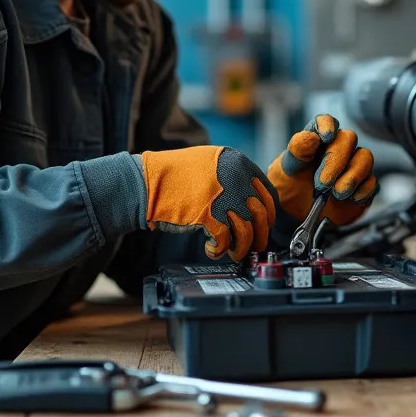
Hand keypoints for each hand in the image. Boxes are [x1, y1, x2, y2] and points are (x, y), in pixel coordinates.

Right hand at [137, 146, 276, 260]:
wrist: (147, 182)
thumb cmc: (174, 175)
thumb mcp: (210, 163)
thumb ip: (233, 176)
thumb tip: (252, 200)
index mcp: (238, 163)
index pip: (268, 193)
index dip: (269, 213)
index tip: (265, 224)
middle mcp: (236, 179)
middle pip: (261, 214)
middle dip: (260, 235)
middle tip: (255, 245)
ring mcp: (223, 198)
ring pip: (247, 231)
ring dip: (242, 247)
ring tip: (235, 253)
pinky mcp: (209, 217)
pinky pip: (226, 241)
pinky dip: (221, 250)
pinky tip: (213, 250)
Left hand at [267, 114, 378, 227]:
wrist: (300, 214)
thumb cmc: (291, 186)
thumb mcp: (286, 170)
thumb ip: (297, 152)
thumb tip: (312, 137)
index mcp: (317, 138)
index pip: (326, 121)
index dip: (328, 125)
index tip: (326, 136)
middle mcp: (338, 147)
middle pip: (349, 138)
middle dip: (336, 161)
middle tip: (322, 184)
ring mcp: (353, 165)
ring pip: (365, 158)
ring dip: (352, 177)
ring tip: (336, 193)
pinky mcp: (363, 184)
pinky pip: (372, 181)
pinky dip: (362, 191)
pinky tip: (349, 199)